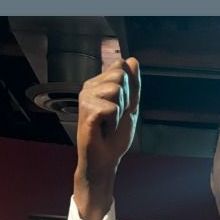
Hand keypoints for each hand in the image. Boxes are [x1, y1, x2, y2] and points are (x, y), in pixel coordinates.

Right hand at [74, 56, 139, 216]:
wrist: (105, 159)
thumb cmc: (114, 136)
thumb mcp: (130, 105)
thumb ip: (133, 83)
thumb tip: (133, 60)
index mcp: (99, 83)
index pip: (122, 65)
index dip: (130, 87)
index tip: (122, 105)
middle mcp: (90, 86)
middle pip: (120, 75)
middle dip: (125, 98)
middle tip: (115, 116)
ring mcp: (86, 97)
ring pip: (116, 89)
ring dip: (119, 111)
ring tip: (109, 122)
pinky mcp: (86, 110)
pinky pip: (112, 107)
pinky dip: (113, 121)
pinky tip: (103, 128)